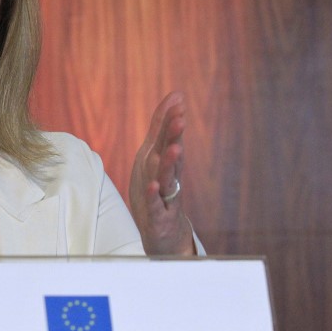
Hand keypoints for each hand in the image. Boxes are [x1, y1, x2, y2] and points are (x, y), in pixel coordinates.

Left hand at [129, 92, 194, 254]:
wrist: (165, 234)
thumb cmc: (159, 189)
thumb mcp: (156, 155)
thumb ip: (162, 127)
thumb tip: (176, 96)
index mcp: (166, 163)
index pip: (169, 139)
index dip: (171, 121)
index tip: (178, 101)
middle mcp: (168, 177)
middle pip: (171, 155)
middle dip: (175, 137)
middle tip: (180, 119)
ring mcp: (165, 197)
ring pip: (167, 178)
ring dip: (170, 163)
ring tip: (174, 148)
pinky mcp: (158, 216)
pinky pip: (155, 204)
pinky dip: (153, 195)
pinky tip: (151, 186)